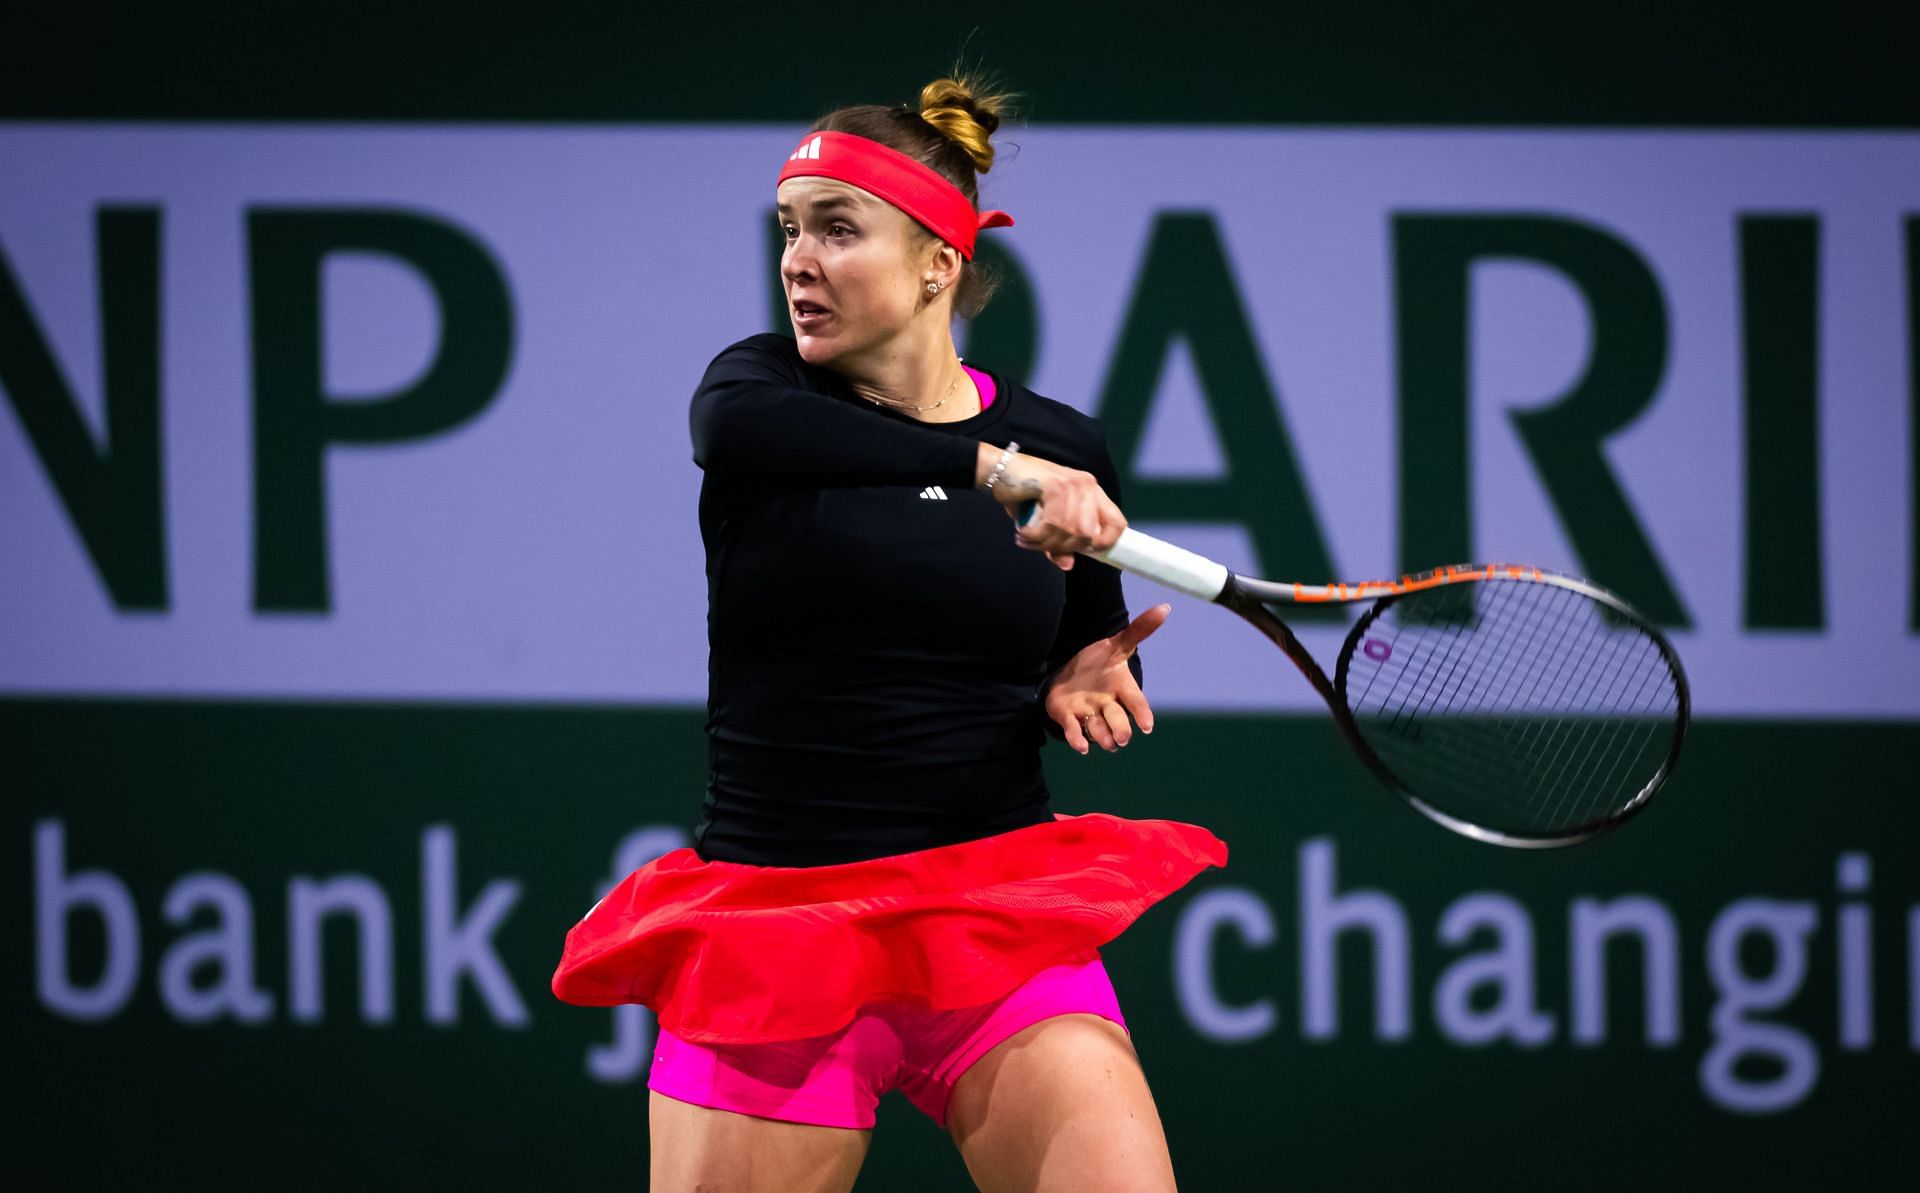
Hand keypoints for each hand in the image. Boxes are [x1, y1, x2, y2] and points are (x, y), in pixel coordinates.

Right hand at [975, 445, 1125, 570]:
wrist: (999, 471)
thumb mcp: (1047, 524)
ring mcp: (1073, 485)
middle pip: (1089, 535)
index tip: (1084, 552)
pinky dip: (1033, 536)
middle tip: (1042, 545)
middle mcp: (1087, 486)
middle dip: (1063, 547)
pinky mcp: (1055, 486)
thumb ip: (1060, 544)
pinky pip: (1051, 525)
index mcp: (1093, 493)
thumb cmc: (1024, 496)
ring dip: (1044, 543)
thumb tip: (1068, 565)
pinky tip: (1022, 533)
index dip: (1105, 543)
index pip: (1117, 523)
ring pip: (1069, 532)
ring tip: (1027, 540)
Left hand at [1044, 604, 1171, 753]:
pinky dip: (1078, 740)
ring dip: (1102, 736)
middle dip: (1120, 730)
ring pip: (1098, 730)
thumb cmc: (1098, 663)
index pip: (1135, 702)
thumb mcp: (1116, 645)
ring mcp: (1088, 713)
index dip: (1142, 713)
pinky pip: (1075, 732)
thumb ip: (1139, 630)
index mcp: (1121, 688)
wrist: (1070, 674)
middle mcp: (1107, 704)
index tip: (1147, 726)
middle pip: (1117, 720)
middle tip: (1122, 738)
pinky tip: (1082, 747)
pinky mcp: (1069, 718)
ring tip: (1105, 742)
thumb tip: (1165, 607)